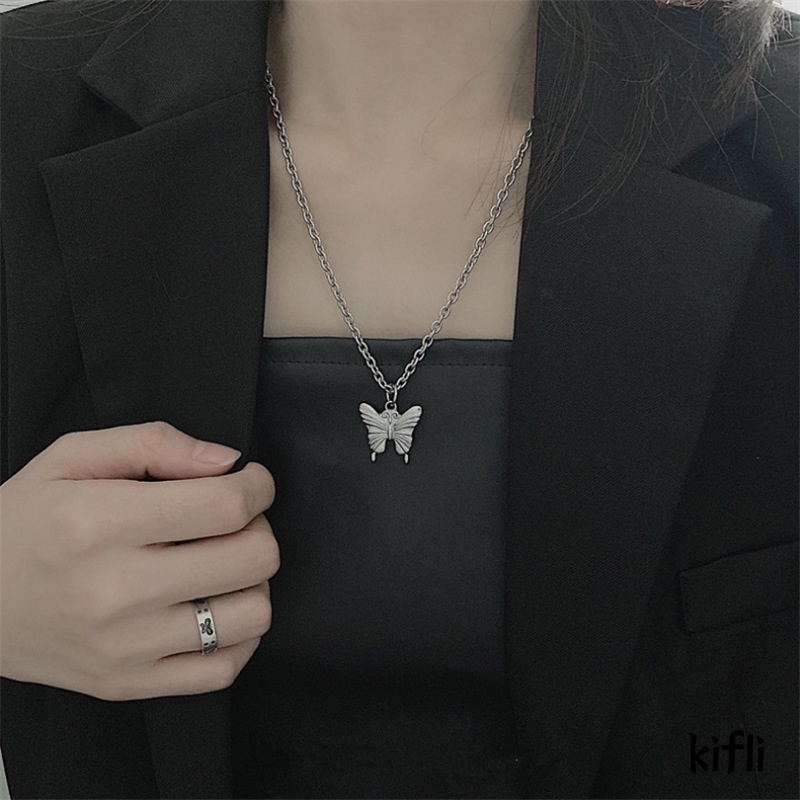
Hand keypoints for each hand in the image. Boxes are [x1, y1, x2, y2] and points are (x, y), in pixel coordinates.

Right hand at [0, 421, 277, 700]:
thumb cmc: (21, 524)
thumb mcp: (71, 459)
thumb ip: (153, 444)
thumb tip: (226, 460)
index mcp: (102, 523)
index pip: (226, 506)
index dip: (258, 486)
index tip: (251, 481)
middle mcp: (116, 590)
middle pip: (252, 558)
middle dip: (259, 527)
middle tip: (234, 520)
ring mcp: (125, 647)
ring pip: (251, 614)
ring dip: (254, 581)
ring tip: (224, 564)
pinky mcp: (128, 683)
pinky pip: (223, 669)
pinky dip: (239, 635)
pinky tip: (216, 606)